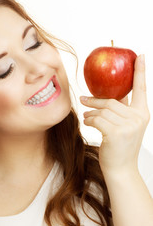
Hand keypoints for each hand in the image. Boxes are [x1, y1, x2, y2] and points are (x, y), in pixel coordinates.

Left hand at [80, 55, 149, 174]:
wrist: (121, 169)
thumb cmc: (120, 146)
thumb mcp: (126, 126)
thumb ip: (121, 110)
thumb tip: (107, 97)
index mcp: (142, 114)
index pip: (141, 89)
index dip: (140, 71)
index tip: (140, 55)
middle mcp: (138, 118)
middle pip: (112, 100)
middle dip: (95, 100)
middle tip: (83, 98)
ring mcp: (128, 126)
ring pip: (102, 110)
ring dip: (91, 112)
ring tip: (87, 116)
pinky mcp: (116, 133)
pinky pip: (97, 119)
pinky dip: (89, 120)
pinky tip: (88, 122)